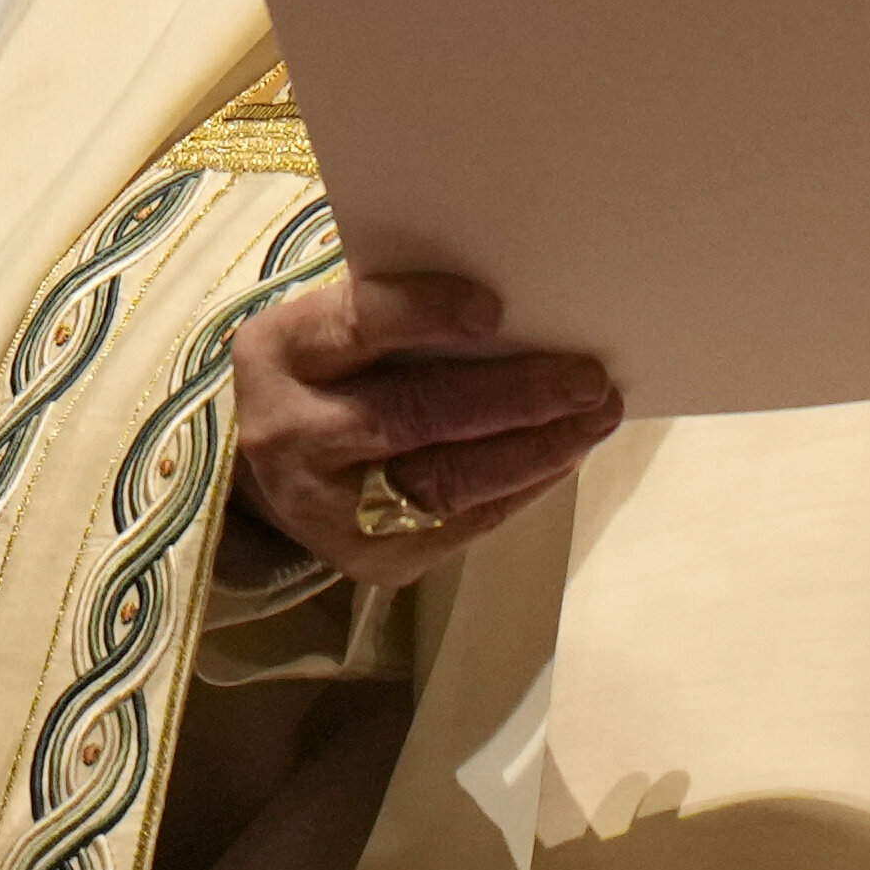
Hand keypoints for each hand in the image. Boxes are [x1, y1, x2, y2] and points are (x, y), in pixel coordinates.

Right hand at [232, 270, 621, 592]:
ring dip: (537, 449)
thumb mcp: (338, 330)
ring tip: (594, 417)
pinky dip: (523, 486)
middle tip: (589, 379)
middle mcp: (290, 436)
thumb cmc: (333, 376)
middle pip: (414, 413)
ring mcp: (328, 510)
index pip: (357, 326)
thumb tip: (522, 311)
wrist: (274, 472)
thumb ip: (404, 315)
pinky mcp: (371, 561)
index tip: (494, 308)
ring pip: (448, 480)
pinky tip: (564, 455)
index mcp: (280, 355)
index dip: (423, 314)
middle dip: (514, 395)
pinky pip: (464, 523)